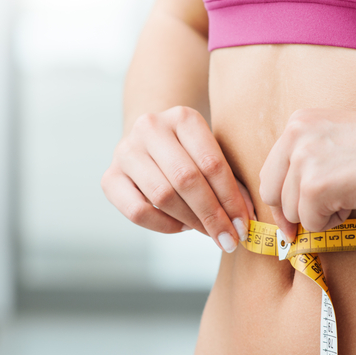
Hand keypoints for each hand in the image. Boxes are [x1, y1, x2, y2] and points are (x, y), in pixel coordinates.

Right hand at [102, 106, 255, 251]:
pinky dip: (164, 225)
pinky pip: (138, 211)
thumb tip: (245, 219)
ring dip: (190, 221)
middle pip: (186, 179)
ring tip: (208, 232)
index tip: (243, 225)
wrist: (149, 142)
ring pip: (162, 196)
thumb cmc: (190, 153)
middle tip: (229, 238)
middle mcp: (150, 127)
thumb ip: (230, 182)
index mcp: (182, 116)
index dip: (230, 199)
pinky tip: (182, 226)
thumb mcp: (212, 154)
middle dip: (212, 215)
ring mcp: (125, 151)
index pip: (211, 163)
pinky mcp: (109, 177)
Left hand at [259, 108, 355, 238]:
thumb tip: (287, 203)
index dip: (281, 199)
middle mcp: (295, 136)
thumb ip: (311, 159)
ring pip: (292, 212)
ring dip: (320, 216)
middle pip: (271, 193)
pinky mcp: (316, 187)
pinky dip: (333, 223)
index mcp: (299, 122)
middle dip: (291, 214)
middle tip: (316, 222)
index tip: (292, 218)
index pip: (270, 171)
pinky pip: (312, 223)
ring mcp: (304, 161)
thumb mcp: (339, 139)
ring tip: (353, 197)